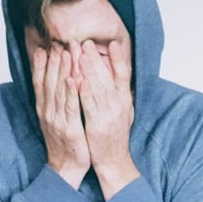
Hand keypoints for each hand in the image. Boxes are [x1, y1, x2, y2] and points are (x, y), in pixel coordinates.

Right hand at [31, 47, 90, 188]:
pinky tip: (72, 79)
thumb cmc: (65, 142)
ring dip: (62, 70)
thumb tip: (56, 82)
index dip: (42, 65)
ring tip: (65, 53)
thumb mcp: (56, 119)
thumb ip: (55, 101)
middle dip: (53, 61)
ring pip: (58, 90)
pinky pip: (70, 107)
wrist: (66, 167)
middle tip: (57, 43)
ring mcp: (57, 119)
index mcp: (44, 109)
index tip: (44, 47)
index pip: (40, 82)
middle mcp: (47, 112)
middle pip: (48, 82)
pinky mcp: (70, 127)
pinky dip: (70, 92)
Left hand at [78, 40, 138, 199]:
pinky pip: (89, 105)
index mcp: (125, 100)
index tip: (113, 43)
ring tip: (79, 53)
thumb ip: (121, 94)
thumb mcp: (124, 112)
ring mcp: (108, 114)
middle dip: (95, 58)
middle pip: (108, 76)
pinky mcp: (97, 124)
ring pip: (97, 87)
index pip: (124, 74)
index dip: (119, 58)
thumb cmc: (115, 135)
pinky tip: (77, 80)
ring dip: (88, 70)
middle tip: (85, 42)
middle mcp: (119, 104)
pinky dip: (84, 92)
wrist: (114, 160)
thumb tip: (120, 76)